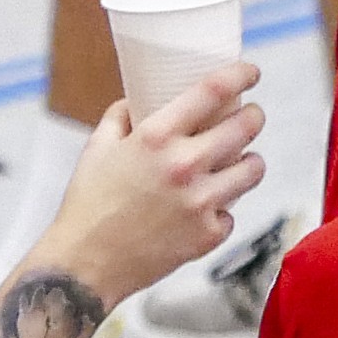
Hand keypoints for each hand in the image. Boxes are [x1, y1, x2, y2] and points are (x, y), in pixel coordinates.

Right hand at [43, 61, 265, 305]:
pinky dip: (221, 209)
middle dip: (254, 116)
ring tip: (239, 161)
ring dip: (249, 161)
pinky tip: (206, 209)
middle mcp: (184, 166)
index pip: (213, 92)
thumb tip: (137, 99)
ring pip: (253, 169)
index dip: (240, 76)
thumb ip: (120, 117)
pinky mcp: (208, 234)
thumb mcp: (97, 148)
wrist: (84, 264)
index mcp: (156, 137)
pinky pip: (232, 212)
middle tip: (250, 116)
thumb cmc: (88, 205)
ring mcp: (201, 202)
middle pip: (246, 126)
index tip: (251, 72)